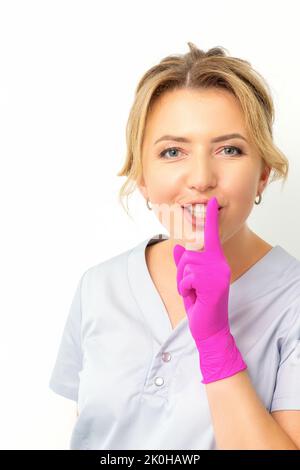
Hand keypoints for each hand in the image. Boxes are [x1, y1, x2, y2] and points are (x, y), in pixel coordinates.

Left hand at [173, 197, 246, 383]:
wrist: (209, 326)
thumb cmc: (200, 302)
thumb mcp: (189, 280)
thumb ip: (185, 264)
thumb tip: (179, 246)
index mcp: (216, 261)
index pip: (212, 236)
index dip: (210, 218)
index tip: (212, 201)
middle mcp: (220, 263)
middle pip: (189, 252)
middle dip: (182, 270)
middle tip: (190, 286)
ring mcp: (218, 273)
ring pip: (186, 264)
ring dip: (183, 280)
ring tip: (194, 292)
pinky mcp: (213, 284)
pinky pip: (187, 278)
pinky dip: (184, 289)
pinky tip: (195, 298)